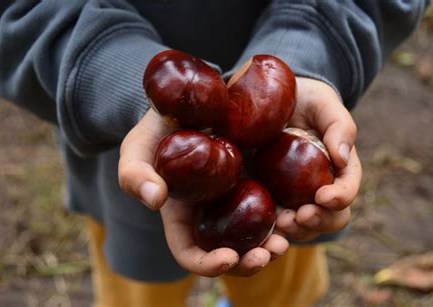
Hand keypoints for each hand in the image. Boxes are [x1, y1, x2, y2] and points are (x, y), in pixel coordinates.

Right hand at [118, 109, 288, 276]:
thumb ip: (136, 175)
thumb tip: (156, 199)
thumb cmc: (155, 132)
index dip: (207, 264)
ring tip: (285, 240)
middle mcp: (209, 217)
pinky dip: (283, 215)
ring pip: (254, 236)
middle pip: (229, 254)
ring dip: (270, 245)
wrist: (186, 105)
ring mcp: (233, 202)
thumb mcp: (136, 150)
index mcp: (180, 219)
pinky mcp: (254, 183)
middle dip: (248, 262)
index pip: (190, 254)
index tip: (227, 257)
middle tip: (268, 253)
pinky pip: (271, 206)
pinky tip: (296, 210)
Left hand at [275, 77, 361, 241]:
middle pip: (329, 218)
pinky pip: (272, 222)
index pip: (347, 190)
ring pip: (302, 226)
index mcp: (339, 168)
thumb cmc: (305, 100)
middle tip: (299, 216)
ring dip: (294, 230)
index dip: (340, 198)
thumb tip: (343, 157)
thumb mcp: (323, 104)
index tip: (324, 196)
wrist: (273, 102)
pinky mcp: (268, 197)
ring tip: (280, 223)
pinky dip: (270, 229)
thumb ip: (339, 126)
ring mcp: (293, 196)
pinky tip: (260, 225)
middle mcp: (318, 188)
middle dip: (317, 221)